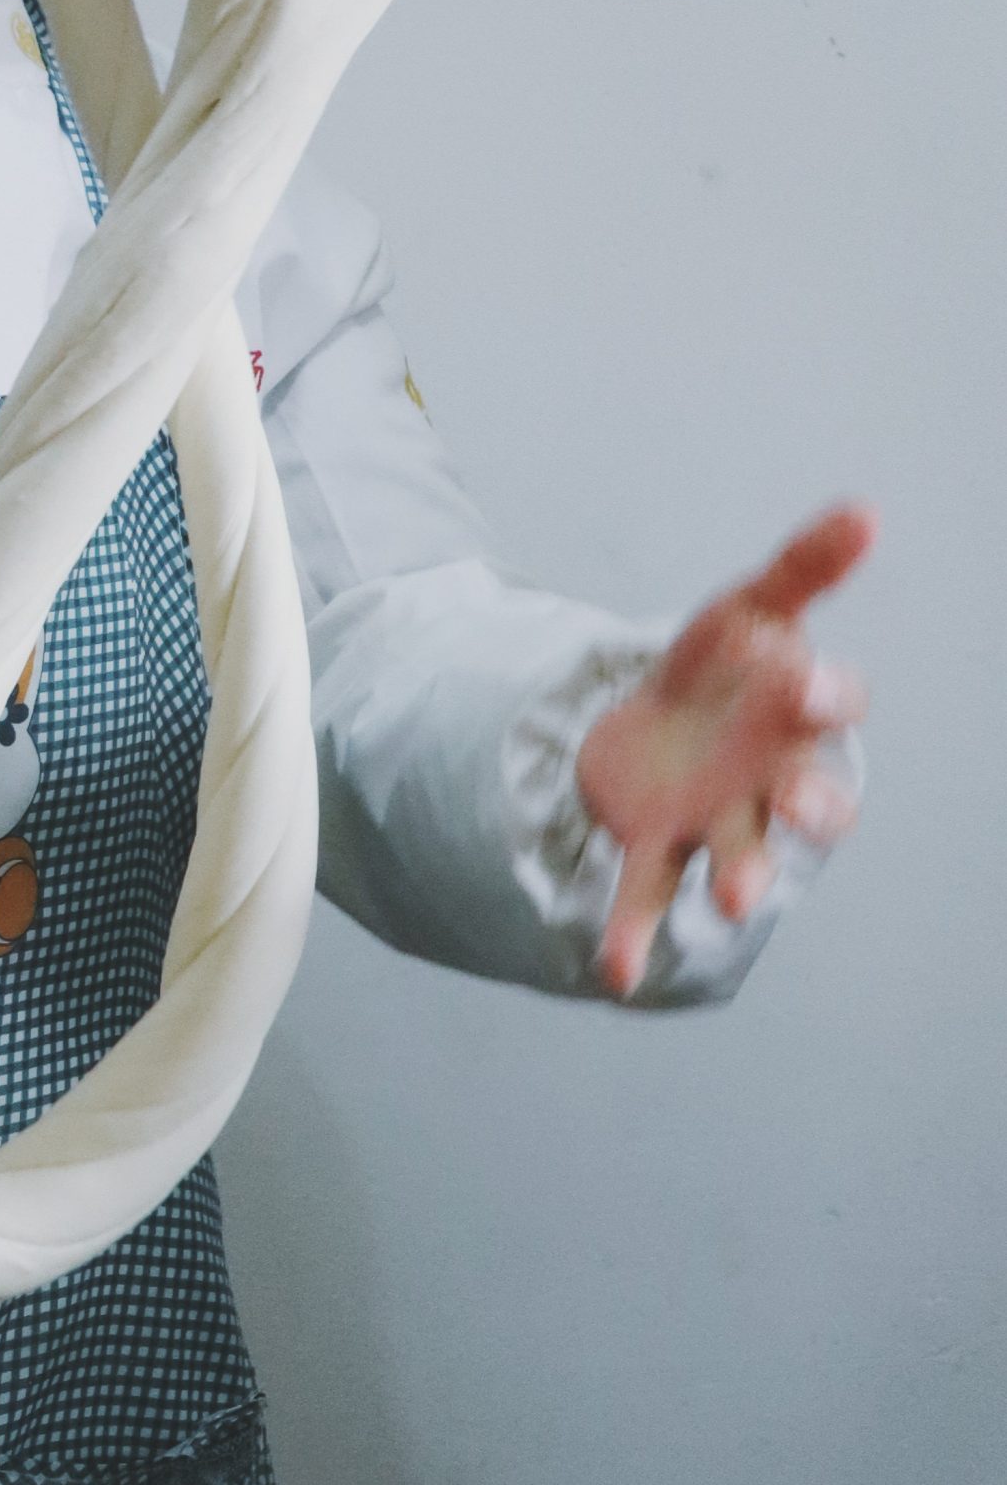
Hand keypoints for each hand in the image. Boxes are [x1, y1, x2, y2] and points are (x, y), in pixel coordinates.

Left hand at [575, 507, 873, 997]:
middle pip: (804, 803)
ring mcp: (715, 821)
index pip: (829, 710)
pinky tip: (616, 973)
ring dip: (740, 878)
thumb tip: (867, 511)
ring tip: (734, 901)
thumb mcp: (754, 605)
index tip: (807, 685)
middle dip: (806, 808)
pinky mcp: (656, 846)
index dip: (823, 698)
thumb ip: (806, 566)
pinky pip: (646, 896)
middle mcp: (770, 781)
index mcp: (795, 715)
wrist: (659, 721)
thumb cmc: (725, 665)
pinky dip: (632, 935)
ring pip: (740, 858)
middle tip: (799, 807)